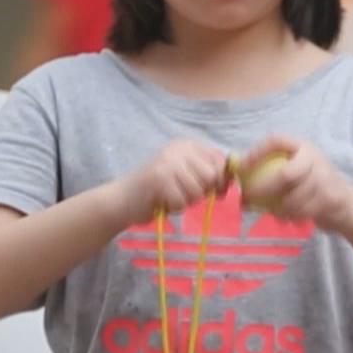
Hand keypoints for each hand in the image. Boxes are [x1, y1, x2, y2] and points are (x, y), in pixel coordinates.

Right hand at [115, 139, 229, 225]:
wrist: (121, 200)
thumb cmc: (157, 192)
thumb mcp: (185, 176)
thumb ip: (207, 175)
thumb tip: (231, 180)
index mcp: (187, 145)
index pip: (219, 160)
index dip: (220, 179)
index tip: (211, 190)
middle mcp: (178, 148)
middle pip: (211, 175)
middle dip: (202, 191)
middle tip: (184, 194)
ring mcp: (168, 161)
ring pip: (198, 190)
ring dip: (187, 201)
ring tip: (170, 196)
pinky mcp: (159, 178)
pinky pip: (183, 201)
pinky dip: (174, 207)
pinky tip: (162, 201)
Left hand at [236, 135, 352, 230]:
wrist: (348, 204)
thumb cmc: (314, 186)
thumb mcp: (299, 169)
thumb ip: (276, 168)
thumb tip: (238, 173)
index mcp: (304, 147)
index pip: (277, 141)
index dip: (257, 152)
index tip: (241, 166)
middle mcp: (315, 159)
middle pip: (285, 175)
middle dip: (264, 189)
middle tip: (249, 198)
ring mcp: (324, 180)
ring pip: (292, 199)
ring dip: (278, 209)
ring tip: (270, 211)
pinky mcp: (329, 200)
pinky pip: (301, 212)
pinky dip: (289, 217)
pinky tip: (285, 218)